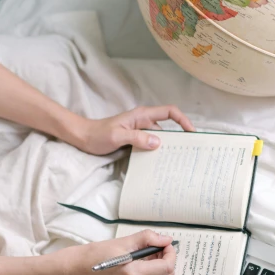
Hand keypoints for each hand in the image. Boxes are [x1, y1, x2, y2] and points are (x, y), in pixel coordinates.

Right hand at [56, 230, 176, 274]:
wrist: (79, 270)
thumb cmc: (96, 255)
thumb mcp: (123, 242)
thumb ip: (147, 239)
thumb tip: (165, 239)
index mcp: (133, 274)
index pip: (166, 267)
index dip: (170, 254)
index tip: (165, 244)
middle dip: (165, 259)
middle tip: (157, 247)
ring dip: (158, 267)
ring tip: (146, 255)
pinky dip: (149, 274)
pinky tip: (139, 265)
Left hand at [64, 105, 194, 154]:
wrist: (83, 138)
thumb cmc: (98, 135)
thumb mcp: (117, 136)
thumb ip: (137, 138)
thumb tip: (158, 142)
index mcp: (142, 115)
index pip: (169, 112)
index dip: (183, 120)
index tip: (191, 133)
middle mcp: (144, 121)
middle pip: (168, 126)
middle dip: (179, 137)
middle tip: (189, 152)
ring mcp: (140, 130)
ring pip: (160, 137)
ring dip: (168, 147)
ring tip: (177, 161)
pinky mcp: (136, 139)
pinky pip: (151, 144)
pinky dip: (157, 151)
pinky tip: (160, 163)